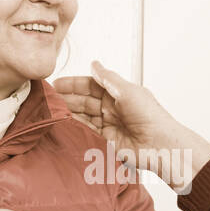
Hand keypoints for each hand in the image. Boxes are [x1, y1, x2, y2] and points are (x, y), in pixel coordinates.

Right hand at [55, 62, 209, 191]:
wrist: (161, 146)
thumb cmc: (150, 116)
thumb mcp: (128, 91)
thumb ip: (108, 78)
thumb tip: (94, 64)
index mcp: (118, 94)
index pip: (91, 86)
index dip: (73, 84)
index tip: (56, 83)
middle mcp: (111, 108)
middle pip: (84, 101)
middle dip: (66, 98)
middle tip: (48, 97)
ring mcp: (108, 125)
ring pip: (83, 116)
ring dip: (68, 112)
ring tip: (51, 109)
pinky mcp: (105, 141)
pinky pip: (86, 131)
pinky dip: (74, 127)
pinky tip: (63, 123)